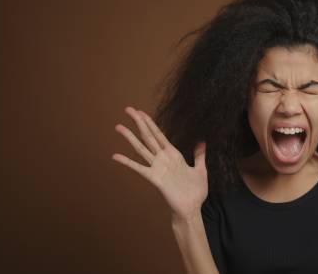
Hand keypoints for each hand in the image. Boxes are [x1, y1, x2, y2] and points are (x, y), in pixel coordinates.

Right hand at [112, 106, 207, 222]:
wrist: (192, 208)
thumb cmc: (196, 192)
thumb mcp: (200, 170)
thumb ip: (199, 156)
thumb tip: (202, 142)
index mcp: (174, 155)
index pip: (159, 135)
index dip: (150, 123)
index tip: (141, 112)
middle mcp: (163, 159)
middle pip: (148, 136)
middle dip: (139, 123)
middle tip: (128, 109)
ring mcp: (157, 168)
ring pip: (141, 148)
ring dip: (130, 137)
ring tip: (118, 126)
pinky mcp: (154, 179)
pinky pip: (139, 168)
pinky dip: (127, 162)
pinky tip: (115, 155)